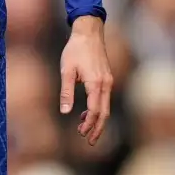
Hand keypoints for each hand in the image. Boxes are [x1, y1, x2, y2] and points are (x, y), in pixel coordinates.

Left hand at [59, 16, 113, 145]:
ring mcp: (108, 82)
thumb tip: (66, 112)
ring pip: (106, 107)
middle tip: (88, 141)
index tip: (80, 134)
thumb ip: (66, 92)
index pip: (95, 111)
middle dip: (97, 128)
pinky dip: (97, 109)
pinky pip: (104, 99)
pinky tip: (85, 113)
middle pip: (104, 113)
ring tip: (85, 131)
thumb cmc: (75, 50)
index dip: (88, 124)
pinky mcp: (107, 79)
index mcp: (96, 84)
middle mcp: (106, 84)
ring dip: (97, 120)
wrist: (89, 33)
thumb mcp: (66, 70)